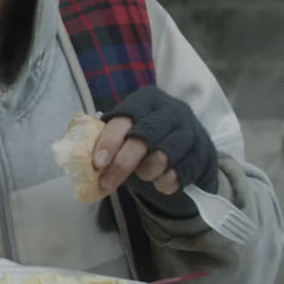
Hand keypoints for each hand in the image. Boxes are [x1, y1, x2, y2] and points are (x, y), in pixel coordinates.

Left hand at [93, 86, 217, 214]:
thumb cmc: (147, 139)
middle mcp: (171, 110)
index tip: (97, 163)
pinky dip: (166, 183)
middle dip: (122, 164)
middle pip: (145, 137)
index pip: (125, 118)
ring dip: (146, 172)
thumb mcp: (128, 132)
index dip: (109, 141)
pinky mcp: (204, 153)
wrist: (188, 149)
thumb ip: (108, 139)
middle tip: (107, 183)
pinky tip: (160, 184)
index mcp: (147, 100)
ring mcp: (191, 131)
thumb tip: (79, 157)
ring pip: (164, 155)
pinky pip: (182, 173)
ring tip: (142, 177)